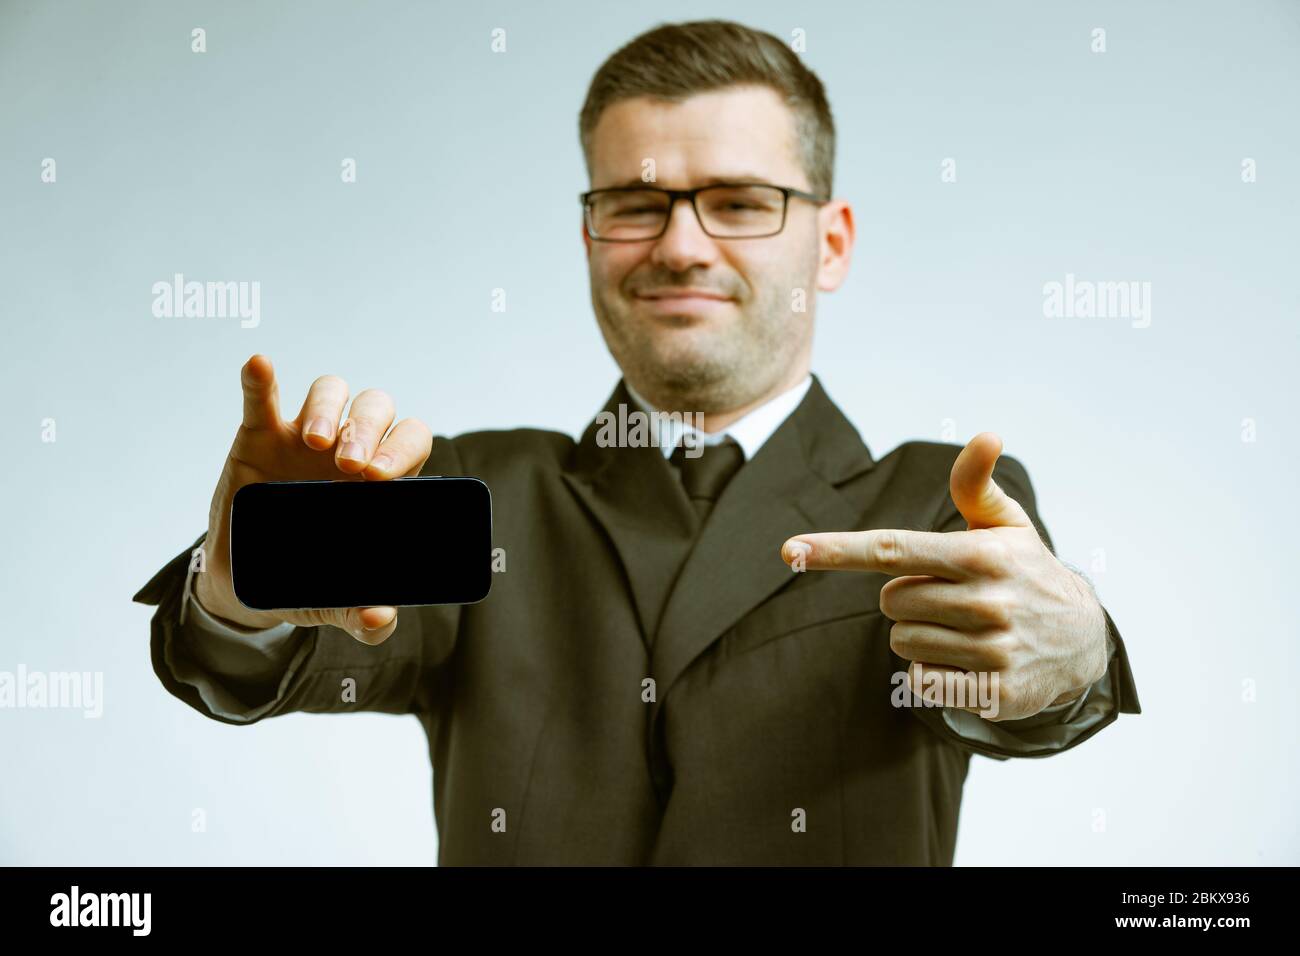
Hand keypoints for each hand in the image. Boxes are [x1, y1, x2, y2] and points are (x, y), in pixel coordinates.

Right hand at [194, 354, 432, 643]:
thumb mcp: (335, 601)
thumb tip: (380, 620)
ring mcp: (303, 436)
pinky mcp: (258, 435)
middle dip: (370, 429)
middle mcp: (350, 448)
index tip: (384, 478)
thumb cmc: (309, 577)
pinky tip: (260, 365)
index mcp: (381, 479)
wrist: (248, 581)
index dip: (404, 449)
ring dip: (330, 408)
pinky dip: (260, 379)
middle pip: (375, 409)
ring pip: (330, 392)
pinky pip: (262, 398)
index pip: (410, 441)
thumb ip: (364, 617)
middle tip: (354, 467)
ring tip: (317, 440)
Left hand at [779, 433, 1108, 720]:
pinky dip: (930, 673)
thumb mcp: (1007, 524)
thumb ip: (976, 485)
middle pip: (891, 602)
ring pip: (901, 642)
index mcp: (981, 554)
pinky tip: (966, 663)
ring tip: (963, 629)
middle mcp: (988, 600)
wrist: (1084, 641)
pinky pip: (920, 682)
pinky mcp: (996, 692)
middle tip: (951, 597)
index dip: (837, 550)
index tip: (791, 551)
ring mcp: (994, 648)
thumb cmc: (1026, 572)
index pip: (893, 549)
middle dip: (908, 599)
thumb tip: (986, 435)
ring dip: (919, 637)